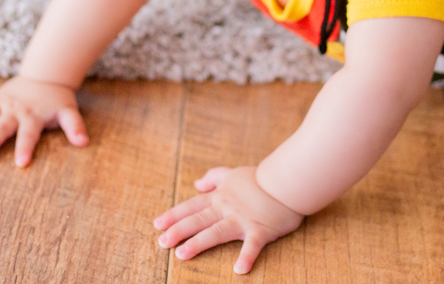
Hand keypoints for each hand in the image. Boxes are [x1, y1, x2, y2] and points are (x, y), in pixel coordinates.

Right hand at [0, 76, 87, 166]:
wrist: (46, 75)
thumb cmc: (57, 99)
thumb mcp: (68, 111)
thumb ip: (74, 126)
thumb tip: (84, 142)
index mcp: (32, 116)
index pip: (29, 134)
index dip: (25, 148)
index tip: (21, 164)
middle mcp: (14, 110)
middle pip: (1, 128)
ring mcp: (1, 104)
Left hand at [153, 166, 304, 274]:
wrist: (286, 181)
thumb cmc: (260, 179)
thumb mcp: (233, 173)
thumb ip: (214, 177)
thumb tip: (197, 183)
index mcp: (220, 197)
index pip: (192, 206)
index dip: (174, 215)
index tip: (158, 225)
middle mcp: (227, 208)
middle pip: (198, 220)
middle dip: (179, 231)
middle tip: (162, 242)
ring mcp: (243, 219)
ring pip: (216, 232)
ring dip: (199, 243)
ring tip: (182, 254)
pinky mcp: (260, 230)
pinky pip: (252, 245)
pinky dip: (247, 257)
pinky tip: (239, 270)